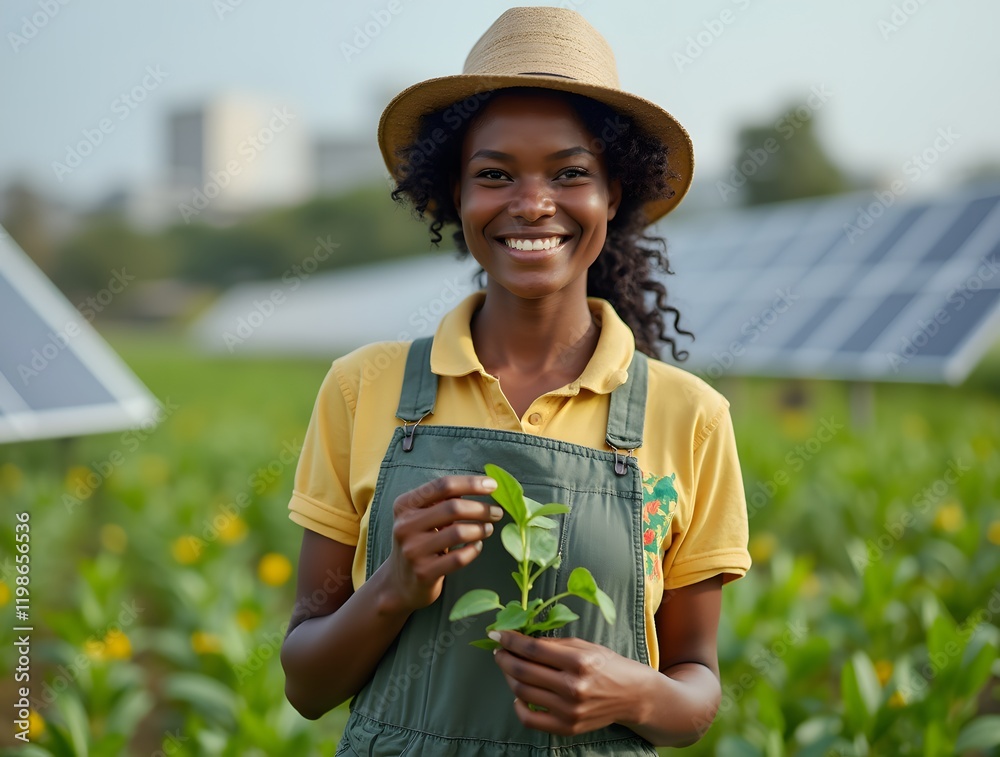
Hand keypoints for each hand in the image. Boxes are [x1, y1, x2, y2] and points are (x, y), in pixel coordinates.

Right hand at [382, 475, 502, 613]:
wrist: (400, 582)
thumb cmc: (420, 541)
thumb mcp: (422, 517)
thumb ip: (443, 501)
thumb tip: (482, 485)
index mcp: (405, 505)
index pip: (442, 486)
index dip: (470, 484)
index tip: (493, 485)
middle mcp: (405, 526)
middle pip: (453, 507)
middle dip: (482, 509)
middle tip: (497, 512)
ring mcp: (413, 550)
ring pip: (458, 533)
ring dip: (481, 529)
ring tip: (489, 529)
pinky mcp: (423, 572)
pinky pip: (459, 558)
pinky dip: (474, 550)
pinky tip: (477, 546)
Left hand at [490, 631, 651, 736]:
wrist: (633, 696)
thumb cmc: (607, 665)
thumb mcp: (584, 646)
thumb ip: (553, 644)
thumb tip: (520, 638)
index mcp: (579, 661)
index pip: (533, 649)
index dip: (510, 640)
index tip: (497, 633)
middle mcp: (573, 687)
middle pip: (523, 671)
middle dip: (504, 657)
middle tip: (498, 650)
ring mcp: (569, 710)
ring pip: (523, 691)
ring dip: (508, 676)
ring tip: (508, 666)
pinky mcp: (567, 727)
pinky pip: (530, 719)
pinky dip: (518, 705)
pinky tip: (518, 693)